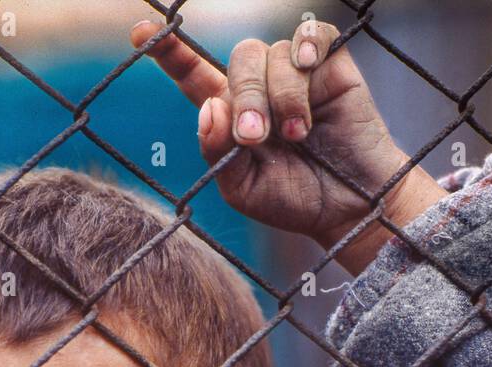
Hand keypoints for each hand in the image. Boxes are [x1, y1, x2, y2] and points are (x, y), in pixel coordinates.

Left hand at [130, 18, 447, 274]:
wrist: (351, 207)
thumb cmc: (295, 200)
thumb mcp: (243, 189)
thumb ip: (217, 151)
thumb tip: (209, 105)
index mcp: (229, 114)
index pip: (191, 73)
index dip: (167, 50)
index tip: (140, 33)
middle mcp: (257, 86)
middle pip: (236, 63)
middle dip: (245, 99)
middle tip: (258, 138)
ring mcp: (294, 72)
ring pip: (271, 55)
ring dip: (281, 95)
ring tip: (300, 135)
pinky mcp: (331, 65)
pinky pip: (310, 35)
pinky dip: (306, 49)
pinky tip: (311, 71)